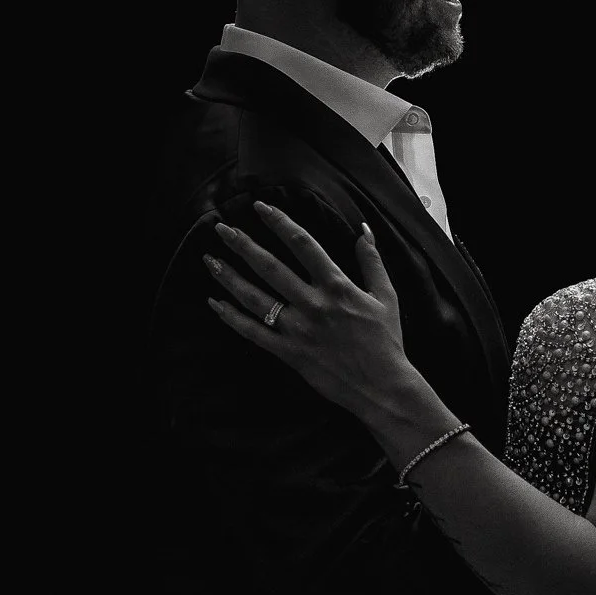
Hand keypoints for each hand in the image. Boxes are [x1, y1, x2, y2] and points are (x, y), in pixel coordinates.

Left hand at [204, 202, 412, 420]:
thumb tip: (362, 228)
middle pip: (270, 267)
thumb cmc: (386, 341)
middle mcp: (313, 304)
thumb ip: (372, 260)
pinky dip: (232, 318)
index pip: (302, 244)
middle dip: (243, 245)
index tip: (260, 207)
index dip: (279, 222)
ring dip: (230, 277)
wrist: (382, 387)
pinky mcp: (289, 352)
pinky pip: (253, 333)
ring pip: (255, 298)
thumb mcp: (386, 296)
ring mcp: (298, 329)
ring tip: (209, 260)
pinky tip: (214, 303)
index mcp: (337, 286)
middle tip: (221, 228)